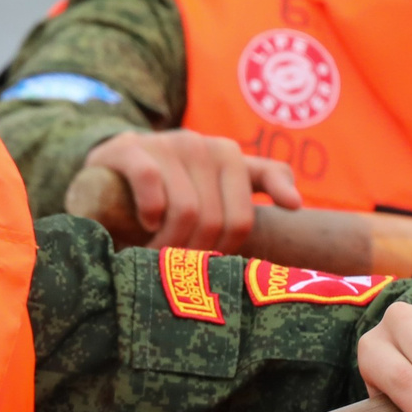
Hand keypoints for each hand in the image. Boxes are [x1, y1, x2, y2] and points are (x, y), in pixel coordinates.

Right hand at [83, 129, 300, 253]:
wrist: (114, 163)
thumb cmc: (175, 181)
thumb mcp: (222, 179)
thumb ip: (264, 181)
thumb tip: (297, 204)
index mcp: (229, 154)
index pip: (242, 218)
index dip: (225, 249)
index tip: (209, 261)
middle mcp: (202, 144)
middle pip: (213, 220)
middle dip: (194, 253)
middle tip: (176, 268)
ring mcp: (167, 144)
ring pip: (185, 209)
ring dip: (168, 244)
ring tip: (157, 256)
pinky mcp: (131, 148)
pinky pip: (151, 184)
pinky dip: (150, 212)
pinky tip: (145, 223)